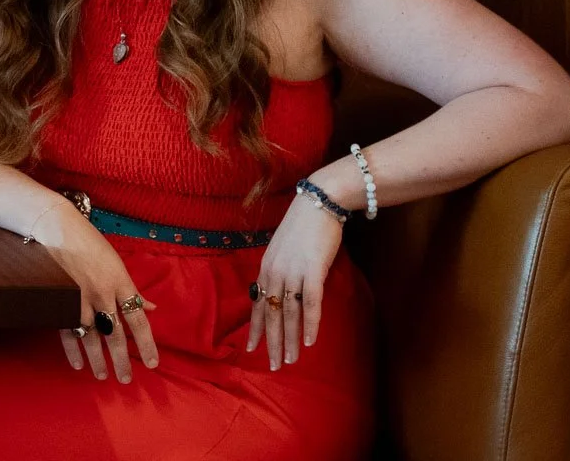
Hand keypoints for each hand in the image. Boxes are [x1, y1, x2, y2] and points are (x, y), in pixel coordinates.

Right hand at [30, 199, 160, 382]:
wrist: (57, 228)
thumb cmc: (90, 243)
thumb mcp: (117, 263)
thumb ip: (132, 289)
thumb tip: (150, 307)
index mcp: (120, 283)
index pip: (138, 320)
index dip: (147, 343)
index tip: (153, 363)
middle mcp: (102, 294)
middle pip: (115, 334)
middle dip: (121, 359)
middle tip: (125, 379)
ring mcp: (79, 299)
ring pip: (91, 337)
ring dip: (98, 360)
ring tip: (103, 375)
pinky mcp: (61, 300)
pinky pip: (67, 330)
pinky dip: (73, 349)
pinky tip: (78, 363)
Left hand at [245, 193, 342, 368]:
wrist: (317, 203)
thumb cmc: (303, 226)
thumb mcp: (283, 250)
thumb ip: (280, 270)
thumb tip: (283, 290)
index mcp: (265, 268)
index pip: (258, 304)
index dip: (256, 328)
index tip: (252, 349)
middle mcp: (274, 272)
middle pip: (272, 314)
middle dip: (272, 342)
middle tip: (273, 366)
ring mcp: (293, 272)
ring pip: (289, 314)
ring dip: (290, 340)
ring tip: (290, 361)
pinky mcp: (313, 271)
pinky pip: (310, 303)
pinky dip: (310, 324)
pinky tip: (310, 342)